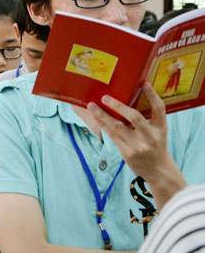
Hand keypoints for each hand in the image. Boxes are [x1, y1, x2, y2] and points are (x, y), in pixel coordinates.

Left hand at [87, 82, 185, 208]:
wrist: (158, 170)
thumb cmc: (155, 145)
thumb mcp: (157, 131)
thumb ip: (147, 119)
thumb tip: (125, 99)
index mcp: (161, 128)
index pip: (159, 109)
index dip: (152, 95)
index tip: (144, 83)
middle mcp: (151, 137)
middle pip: (134, 118)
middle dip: (118, 106)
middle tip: (105, 97)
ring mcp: (139, 146)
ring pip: (118, 128)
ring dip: (102, 116)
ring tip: (91, 106)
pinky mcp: (127, 153)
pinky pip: (112, 136)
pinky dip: (103, 125)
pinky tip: (96, 117)